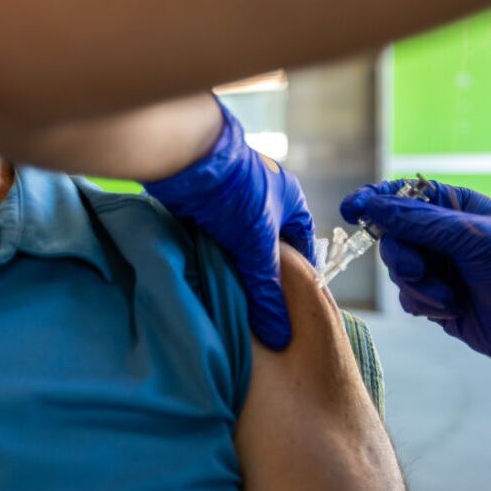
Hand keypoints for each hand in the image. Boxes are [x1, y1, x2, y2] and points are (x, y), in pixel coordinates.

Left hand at [144, 99, 314, 350]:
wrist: (186, 158)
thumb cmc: (235, 193)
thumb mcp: (257, 245)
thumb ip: (267, 289)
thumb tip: (279, 332)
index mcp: (290, 200)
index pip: (304, 245)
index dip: (300, 275)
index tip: (292, 306)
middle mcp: (265, 197)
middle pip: (269, 246)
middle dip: (262, 274)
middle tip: (258, 309)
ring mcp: (233, 199)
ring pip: (238, 243)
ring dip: (233, 266)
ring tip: (232, 299)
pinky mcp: (205, 203)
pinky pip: (213, 237)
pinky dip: (211, 255)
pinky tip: (206, 278)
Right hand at [341, 180, 490, 379]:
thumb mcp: (473, 238)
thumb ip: (419, 221)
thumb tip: (373, 204)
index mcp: (454, 207)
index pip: (403, 194)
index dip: (375, 199)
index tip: (352, 210)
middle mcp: (442, 235)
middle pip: (391, 235)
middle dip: (401, 256)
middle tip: (418, 269)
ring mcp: (438, 267)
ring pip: (396, 269)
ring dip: (418, 285)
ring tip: (449, 297)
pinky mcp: (436, 298)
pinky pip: (407, 296)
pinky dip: (423, 304)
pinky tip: (451, 310)